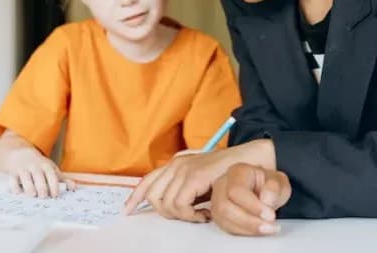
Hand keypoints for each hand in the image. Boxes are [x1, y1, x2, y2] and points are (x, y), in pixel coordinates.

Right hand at [6, 148, 75, 197]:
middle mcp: (35, 166)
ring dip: (29, 186)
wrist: (20, 154)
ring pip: (26, 177)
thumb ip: (62, 179)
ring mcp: (23, 169)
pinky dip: (14, 186)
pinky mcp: (13, 172)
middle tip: (44, 197)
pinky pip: (13, 179)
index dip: (54, 185)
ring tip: (32, 195)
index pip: (51, 175)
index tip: (55, 195)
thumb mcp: (51, 169)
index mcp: (46, 166)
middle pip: (39, 176)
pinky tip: (18, 193)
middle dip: (41, 186)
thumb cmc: (39, 165)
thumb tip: (74, 188)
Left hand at [124, 140, 275, 222]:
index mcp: (175, 164)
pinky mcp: (194, 176)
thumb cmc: (226, 173)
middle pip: (152, 196)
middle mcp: (176, 164)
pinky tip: (205, 214)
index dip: (134, 197)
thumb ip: (183, 187)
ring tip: (200, 215)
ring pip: (165, 204)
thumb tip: (167, 204)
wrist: (248, 160)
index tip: (128, 211)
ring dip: (182, 216)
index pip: (147, 181)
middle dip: (166, 213)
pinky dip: (190, 216)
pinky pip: (179, 205)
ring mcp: (184, 169)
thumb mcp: (199, 180)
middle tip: (188, 216)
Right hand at [211, 163, 290, 235]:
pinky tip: (257, 230)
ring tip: (266, 229)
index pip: (237, 190)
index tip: (270, 215)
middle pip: (224, 206)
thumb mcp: (279, 181)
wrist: (264, 192)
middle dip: (248, 221)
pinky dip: (243, 232)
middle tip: (269, 226)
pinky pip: (226, 228)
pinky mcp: (219, 215)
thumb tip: (266, 200)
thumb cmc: (269, 185)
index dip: (252, 205)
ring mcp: (217, 200)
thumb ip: (274, 188)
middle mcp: (223, 184)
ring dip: (246, 229)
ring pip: (223, 219)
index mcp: (237, 172)